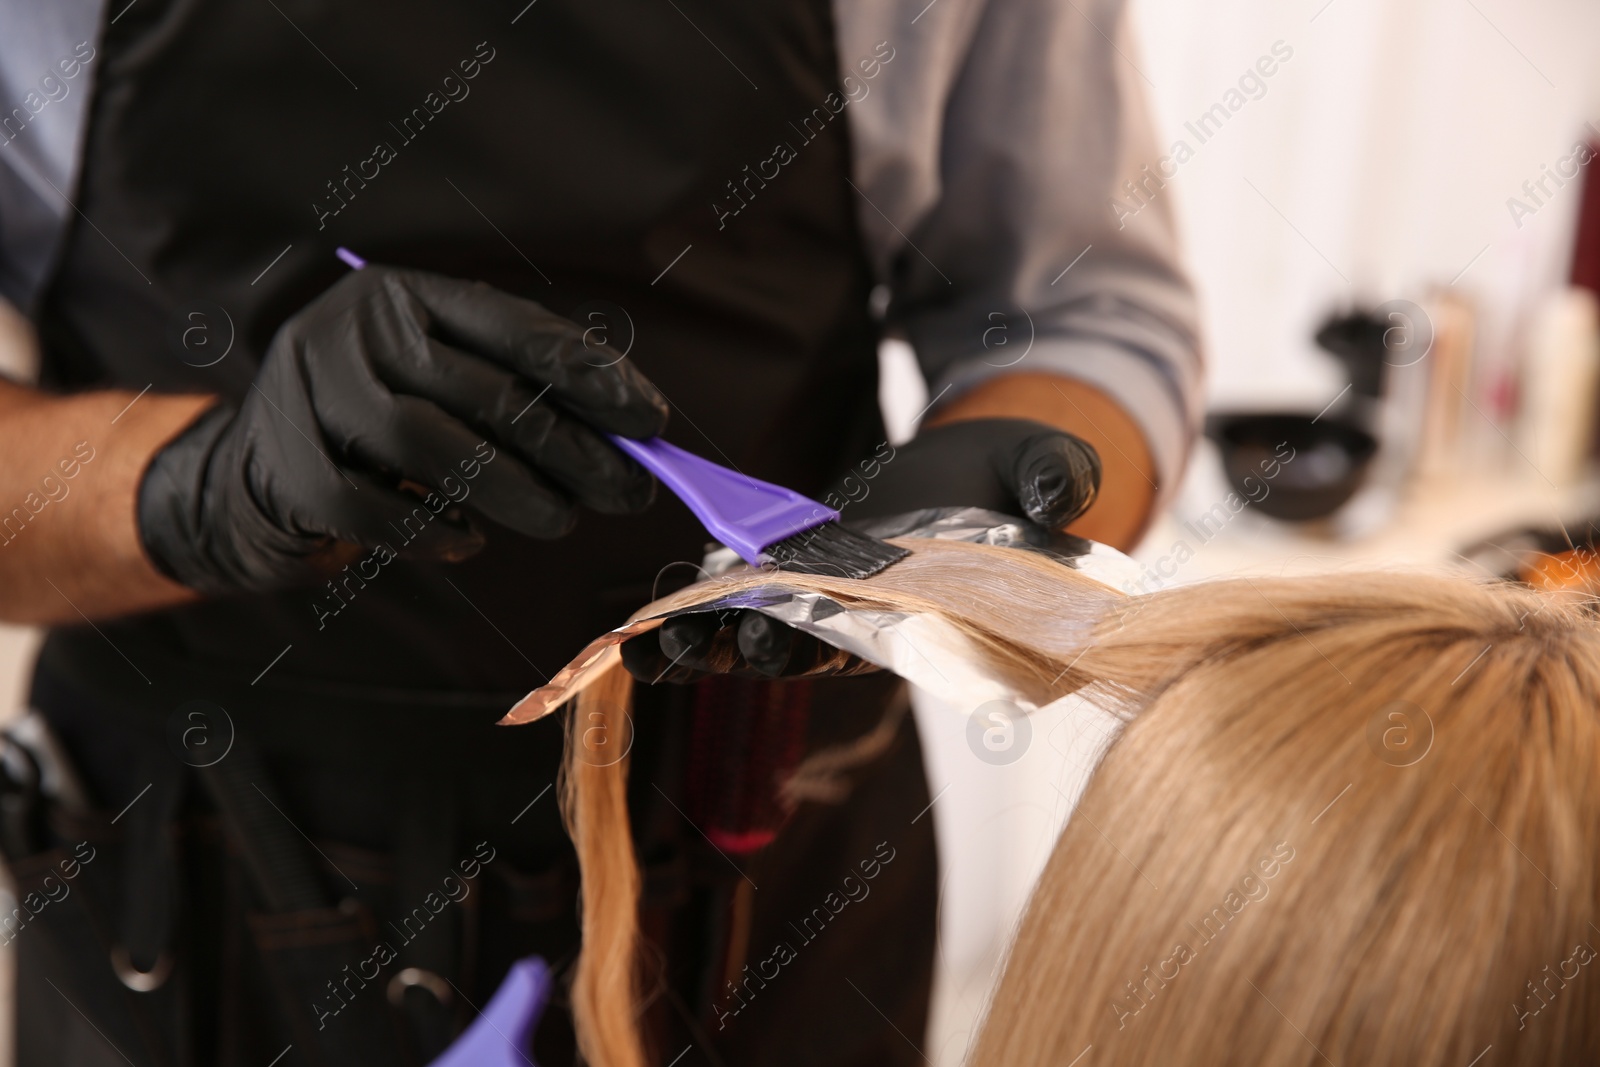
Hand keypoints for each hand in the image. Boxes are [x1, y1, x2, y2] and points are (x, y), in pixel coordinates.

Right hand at [138, 266, 667, 593]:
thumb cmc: (380, 430)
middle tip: (627, 494)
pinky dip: (430, 531)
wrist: (254, 475)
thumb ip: (519, 398)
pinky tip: (469, 543)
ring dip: (512, 492)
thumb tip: (627, 444)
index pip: (516, 328)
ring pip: (431, 445)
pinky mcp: (283, 463)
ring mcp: (310, 390)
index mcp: (408, 294)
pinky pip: (371, 507)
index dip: (591, 376)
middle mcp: (355, 326)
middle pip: (485, 391)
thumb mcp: (443, 387)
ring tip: (559, 521)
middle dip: (571, 450)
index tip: (651, 422)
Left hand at [621, 418, 1099, 682]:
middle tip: (696, 643)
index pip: (868, 643)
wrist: (985, 469)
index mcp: (925, 613)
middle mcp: (868, 619)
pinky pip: (739, 595)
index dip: (816, 645)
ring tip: (646, 644)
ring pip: (757, 633)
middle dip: (747, 649)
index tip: (768, 638)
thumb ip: (1057, 481)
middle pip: (799, 648)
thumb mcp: (1047, 467)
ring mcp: (826, 598)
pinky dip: (698, 605)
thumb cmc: (1020, 480)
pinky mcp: (796, 567)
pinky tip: (647, 618)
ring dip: (703, 644)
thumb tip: (1062, 496)